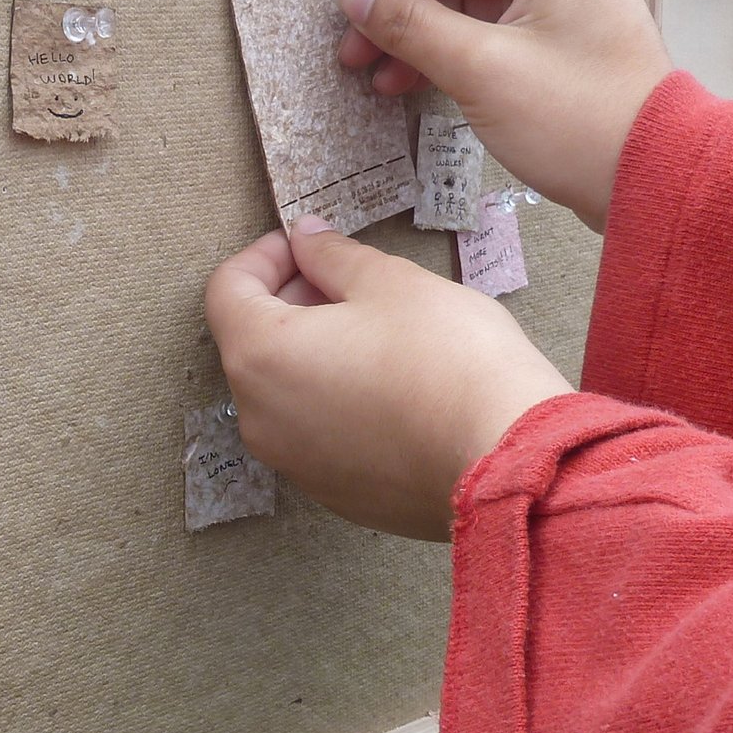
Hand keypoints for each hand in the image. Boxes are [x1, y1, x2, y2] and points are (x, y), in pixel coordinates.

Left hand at [205, 217, 571, 540]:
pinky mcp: (334, 495)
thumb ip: (333, 256)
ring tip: (375, 332)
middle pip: (250, 343)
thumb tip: (304, 238)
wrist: (506, 459)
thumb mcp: (391, 282)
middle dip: (289, 301)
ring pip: (282, 392)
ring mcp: (294, 464)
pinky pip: (315, 434)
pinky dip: (333, 400)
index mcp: (261, 356)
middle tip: (347, 282)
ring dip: (311, 352)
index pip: (227, 290)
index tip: (307, 246)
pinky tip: (390, 386)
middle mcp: (260, 419)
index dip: (263, 255)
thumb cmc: (448, 357)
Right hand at [338, 0, 672, 232]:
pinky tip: (401, 82)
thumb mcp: (480, 67)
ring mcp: (553, 0)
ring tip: (368, 70)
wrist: (650, 178)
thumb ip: (410, 24)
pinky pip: (482, 27)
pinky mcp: (549, 41)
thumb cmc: (579, 116)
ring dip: (413, 27)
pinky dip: (442, 48)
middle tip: (351, 40)